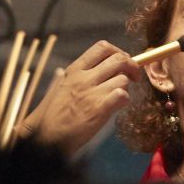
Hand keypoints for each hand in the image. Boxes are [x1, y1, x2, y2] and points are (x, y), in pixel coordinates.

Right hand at [17, 40, 141, 155]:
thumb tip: (83, 68)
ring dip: (126, 87)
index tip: (122, 60)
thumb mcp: (60, 86)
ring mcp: (92, 93)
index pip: (102, 47)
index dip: (118, 51)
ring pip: (123, 79)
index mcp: (75, 70)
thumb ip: (75, 75)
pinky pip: (123, 95)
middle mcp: (84, 78)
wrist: (49, 136)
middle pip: (119, 59)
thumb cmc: (54, 114)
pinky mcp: (100, 109)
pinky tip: (118, 105)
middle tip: (133, 76)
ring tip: (119, 95)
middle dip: (132, 66)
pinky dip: (125, 99)